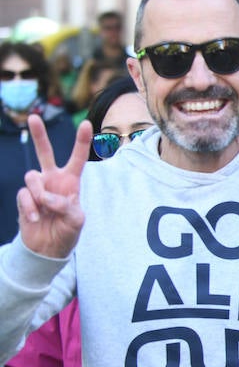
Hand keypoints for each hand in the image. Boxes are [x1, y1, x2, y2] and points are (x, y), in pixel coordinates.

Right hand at [17, 116, 91, 258]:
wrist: (47, 249)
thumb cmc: (66, 232)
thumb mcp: (76, 221)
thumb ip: (67, 207)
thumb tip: (49, 197)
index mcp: (71, 182)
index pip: (77, 158)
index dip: (81, 142)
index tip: (86, 123)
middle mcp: (52, 180)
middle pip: (44, 153)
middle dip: (39, 135)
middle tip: (34, 117)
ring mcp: (36, 188)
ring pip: (33, 176)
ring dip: (40, 194)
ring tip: (45, 210)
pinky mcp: (24, 198)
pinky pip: (25, 195)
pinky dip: (31, 208)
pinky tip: (36, 219)